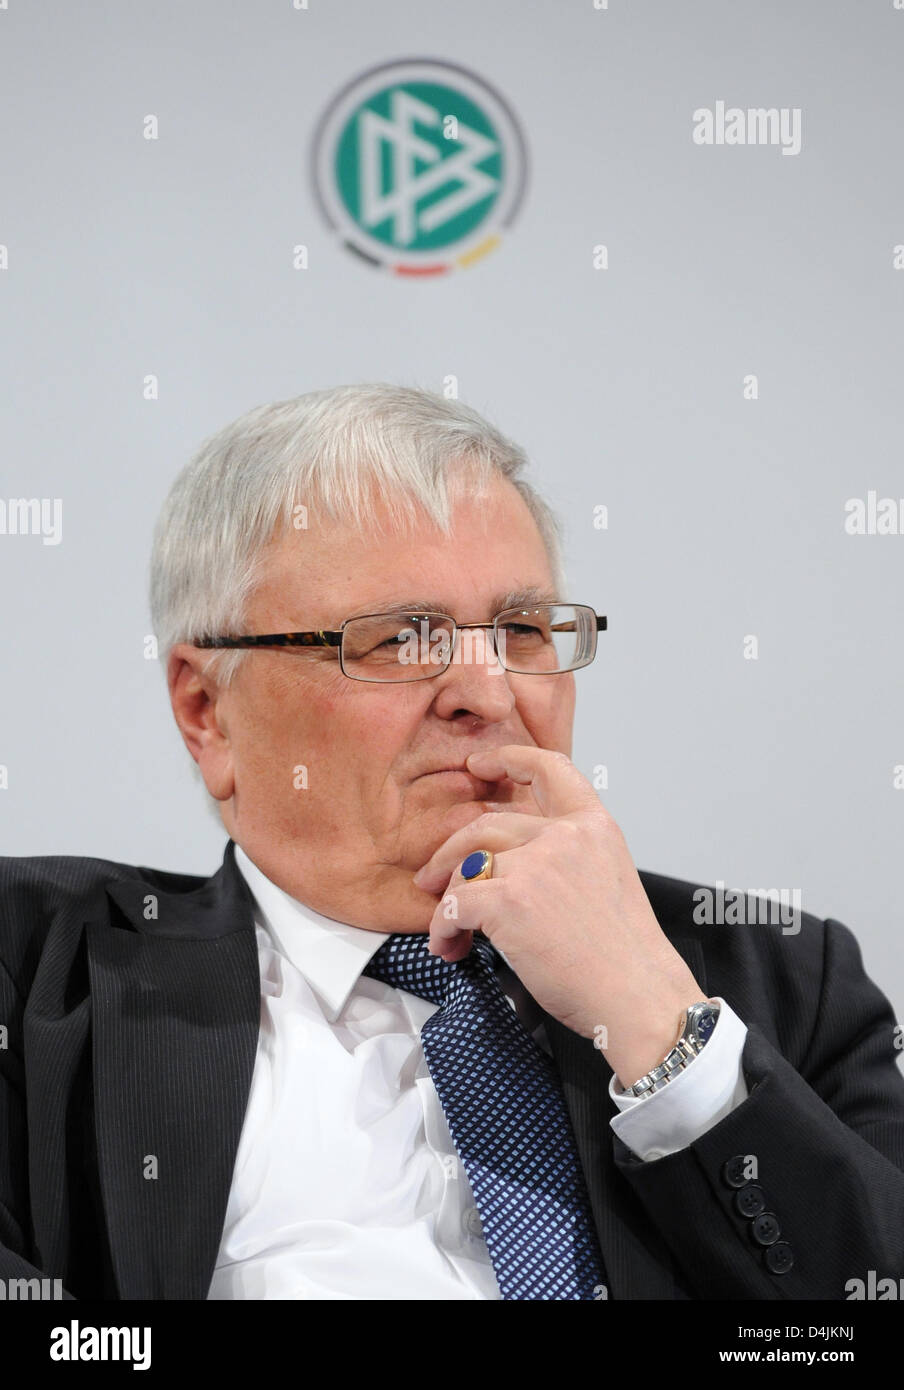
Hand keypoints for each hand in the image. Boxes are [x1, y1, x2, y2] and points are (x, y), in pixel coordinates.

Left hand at [411, 745, 705, 1088]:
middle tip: (433, 878)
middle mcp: (565, 836)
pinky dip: (444, 928)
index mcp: (594, 827)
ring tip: (448, 929)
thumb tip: (509, 865)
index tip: (480, 763)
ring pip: (466, 865)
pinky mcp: (510, 901)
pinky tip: (451, 945)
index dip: (508, 759)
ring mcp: (537, 866)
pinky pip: (455, 905)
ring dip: (447, 898)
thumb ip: (568, 858)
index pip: (550, 769)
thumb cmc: (625, 957)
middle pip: (486, 823)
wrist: (639, 998)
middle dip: (450, 852)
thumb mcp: (609, 880)